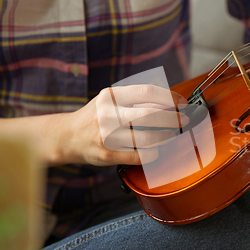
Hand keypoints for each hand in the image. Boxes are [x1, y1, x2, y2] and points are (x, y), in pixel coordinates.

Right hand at [65, 84, 188, 166]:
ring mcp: (107, 135)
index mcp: (111, 96)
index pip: (147, 92)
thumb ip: (133, 99)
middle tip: (183, 121)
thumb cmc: (95, 116)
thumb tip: (168, 101)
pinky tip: (155, 151)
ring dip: (165, 137)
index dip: (169, 97)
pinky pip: (139, 156)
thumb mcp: (109, 100)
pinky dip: (152, 154)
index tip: (181, 103)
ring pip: (147, 138)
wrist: (67, 136)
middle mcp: (108, 114)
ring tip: (170, 135)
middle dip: (172, 118)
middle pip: (150, 114)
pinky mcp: (107, 155)